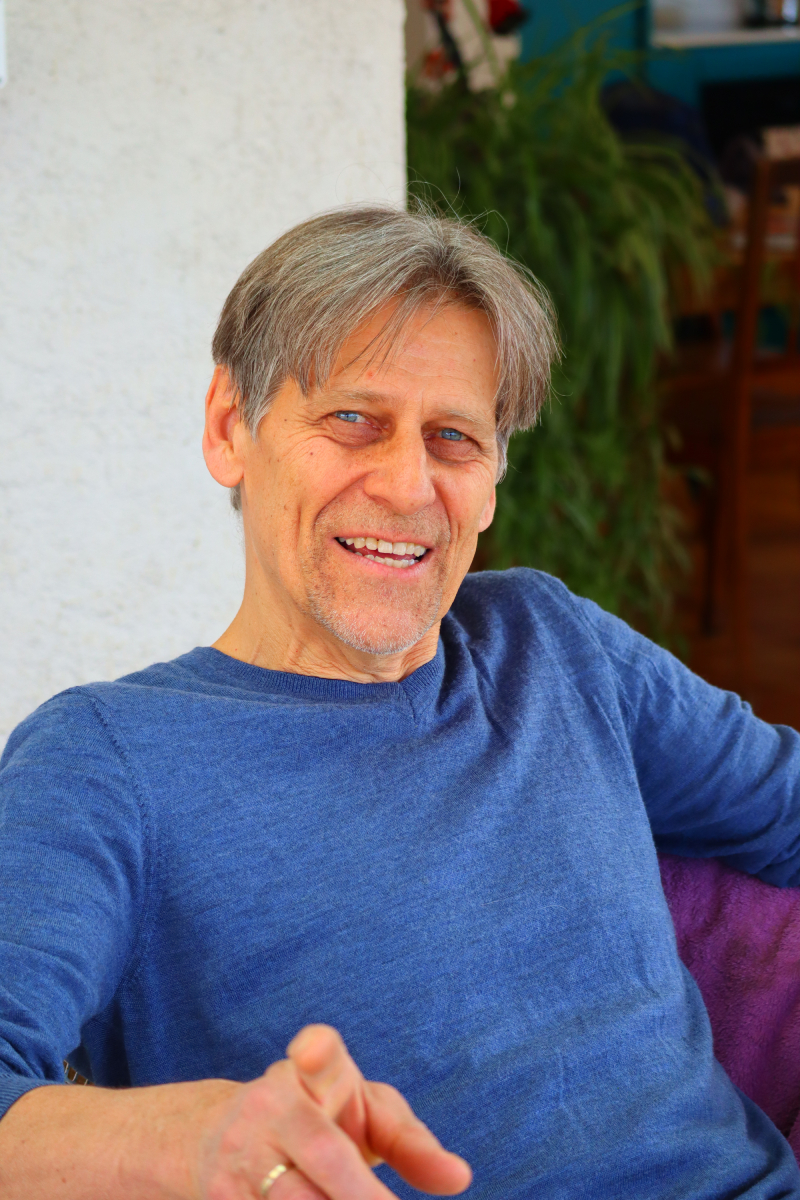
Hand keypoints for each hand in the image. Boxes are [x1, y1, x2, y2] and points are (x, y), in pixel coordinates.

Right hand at [196, 1024, 472, 1198]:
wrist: (215, 1134)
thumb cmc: (319, 1119)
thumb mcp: (364, 1115)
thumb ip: (410, 1142)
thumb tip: (460, 1178)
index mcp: (315, 1073)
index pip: (320, 1054)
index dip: (317, 1051)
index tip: (314, 1048)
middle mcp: (273, 1105)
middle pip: (322, 1152)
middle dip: (360, 1193)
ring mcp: (242, 1152)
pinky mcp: (220, 1196)